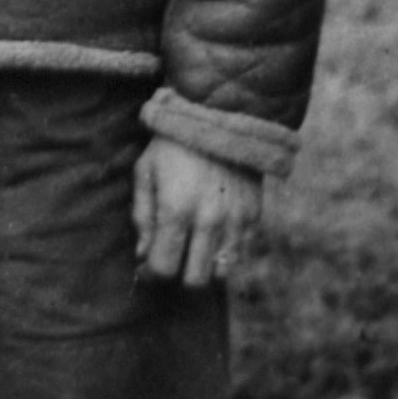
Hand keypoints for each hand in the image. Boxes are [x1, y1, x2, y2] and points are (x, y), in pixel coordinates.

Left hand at [133, 136, 264, 286]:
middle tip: (172, 259)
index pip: (164, 268)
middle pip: (196, 280)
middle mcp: (209, 222)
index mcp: (176, 210)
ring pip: (222, 274)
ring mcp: (236, 221)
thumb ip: (142, 216)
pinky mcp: (254, 217)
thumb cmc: (172, 144)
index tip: (148, 267)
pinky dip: (225, 252)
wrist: (219, 117)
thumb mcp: (145, 171)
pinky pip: (241, 253)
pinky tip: (212, 234)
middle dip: (179, 275)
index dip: (152, 274)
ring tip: (193, 249)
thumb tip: (143, 255)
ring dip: (205, 267)